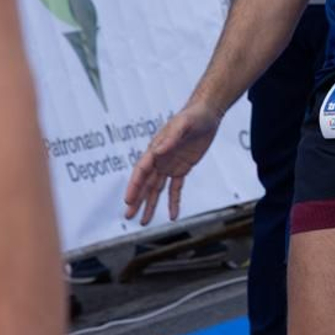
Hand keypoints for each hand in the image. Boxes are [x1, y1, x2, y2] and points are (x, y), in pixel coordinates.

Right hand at [123, 102, 221, 224]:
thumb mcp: (183, 124)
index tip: (128, 200)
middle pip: (145, 183)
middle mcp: (159, 159)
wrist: (206, 114)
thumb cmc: (193, 116)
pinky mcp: (181, 169)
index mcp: (155, 149)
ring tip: (143, 220)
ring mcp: (169, 165)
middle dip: (137, 199)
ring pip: (156, 189)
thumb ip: (171, 138)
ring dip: (150, 204)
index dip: (134, 185)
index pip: (141, 170)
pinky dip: (173, 202)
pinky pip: (175, 188)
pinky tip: (172, 215)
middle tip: (128, 215)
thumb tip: (157, 151)